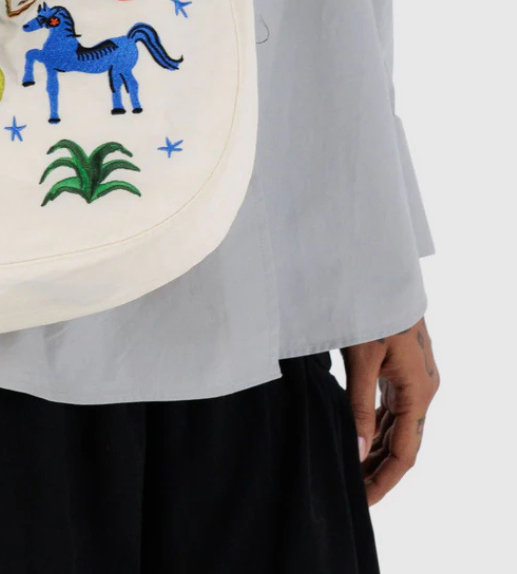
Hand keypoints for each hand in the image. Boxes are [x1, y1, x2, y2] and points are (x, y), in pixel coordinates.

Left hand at [343, 318, 439, 505]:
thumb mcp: (361, 359)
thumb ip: (358, 407)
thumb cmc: (372, 310)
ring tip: (352, 472)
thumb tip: (357, 454)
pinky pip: (392, 408)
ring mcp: (414, 379)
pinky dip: (376, 427)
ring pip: (397, 427)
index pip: (405, 453)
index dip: (384, 480)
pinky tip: (360, 439)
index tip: (362, 501)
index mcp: (419, 392)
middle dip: (378, 470)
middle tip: (351, 491)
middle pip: (403, 443)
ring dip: (376, 450)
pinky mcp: (402, 369)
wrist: (379, 273)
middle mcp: (423, 389)